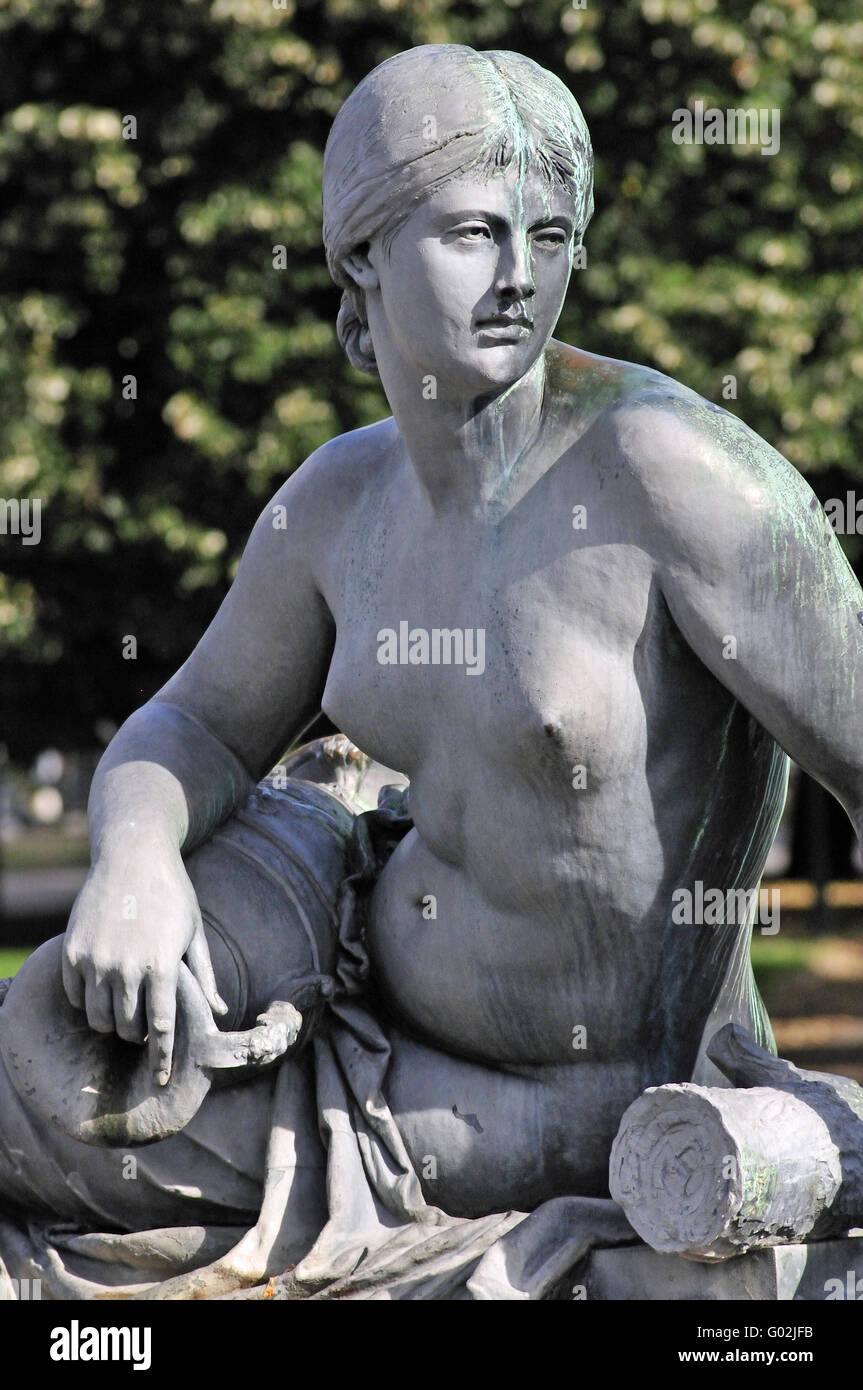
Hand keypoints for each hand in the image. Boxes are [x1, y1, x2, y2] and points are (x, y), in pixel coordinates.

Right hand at [62, 841, 226, 1085]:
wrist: (133, 853)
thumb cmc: (172, 892)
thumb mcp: (194, 931)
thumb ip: (203, 976)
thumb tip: (217, 1014)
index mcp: (162, 964)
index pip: (160, 1028)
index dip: (160, 1058)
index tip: (161, 1080)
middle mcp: (126, 966)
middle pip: (127, 1028)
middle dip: (137, 1035)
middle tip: (143, 1025)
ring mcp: (95, 959)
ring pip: (97, 1018)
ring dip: (111, 1023)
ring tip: (123, 1011)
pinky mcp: (72, 951)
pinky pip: (75, 995)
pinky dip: (86, 1001)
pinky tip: (100, 989)